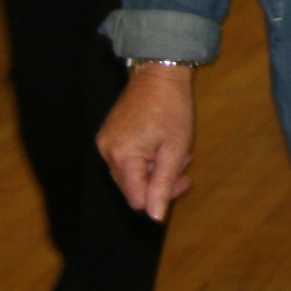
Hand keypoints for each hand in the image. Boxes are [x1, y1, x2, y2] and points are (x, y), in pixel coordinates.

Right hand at [97, 63, 195, 221]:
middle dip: (160, 181)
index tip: (185, 181)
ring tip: (175, 151)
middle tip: (185, 165)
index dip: (161, 197)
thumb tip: (154, 218)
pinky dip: (145, 158)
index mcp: (123, 156)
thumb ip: (163, 184)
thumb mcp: (175, 148)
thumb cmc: (172, 107)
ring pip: (130, 174)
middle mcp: (107, 152)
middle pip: (133, 187)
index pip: (137, 198)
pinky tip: (162, 145)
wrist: (159, 71)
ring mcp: (105, 142)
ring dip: (155, 169)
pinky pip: (126, 159)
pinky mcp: (109, 135)